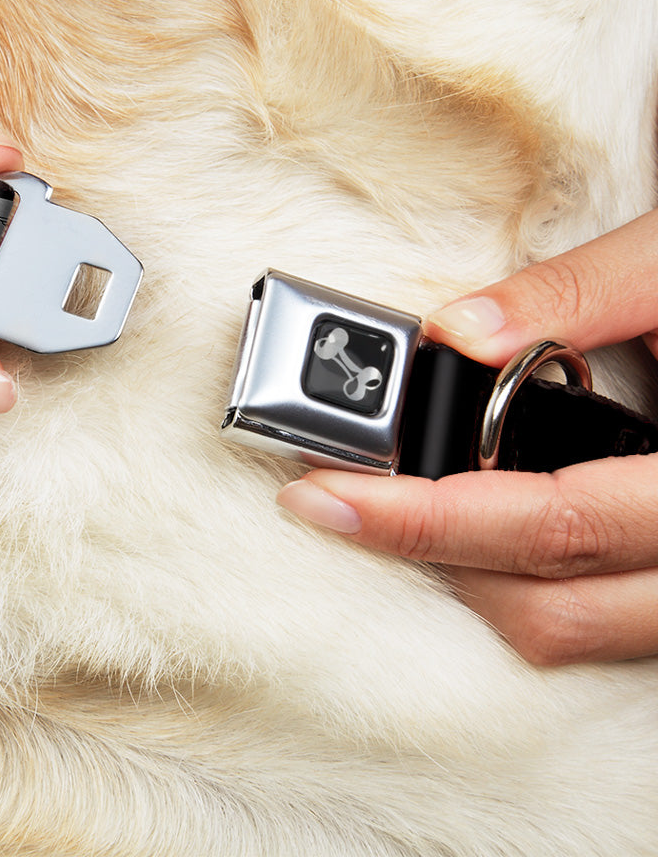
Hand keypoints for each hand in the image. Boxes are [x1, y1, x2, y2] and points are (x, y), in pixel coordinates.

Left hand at [278, 208, 657, 664]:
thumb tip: (455, 331)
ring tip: (394, 509)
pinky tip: (476, 523)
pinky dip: (523, 581)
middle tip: (336, 500)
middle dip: (427, 555)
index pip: (554, 524)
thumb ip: (576, 295)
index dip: (426, 519)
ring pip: (573, 630)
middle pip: (550, 606)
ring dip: (470, 578)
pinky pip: (599, 619)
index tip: (326, 496)